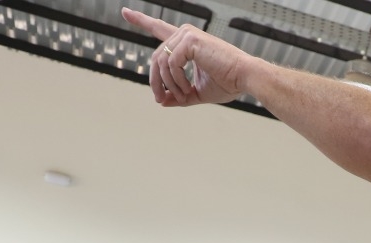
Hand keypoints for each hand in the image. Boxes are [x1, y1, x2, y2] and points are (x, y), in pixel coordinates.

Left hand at [122, 9, 253, 106]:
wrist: (245, 79)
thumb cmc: (228, 83)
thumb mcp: (197, 93)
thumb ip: (178, 95)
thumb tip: (161, 102)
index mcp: (186, 42)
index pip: (159, 28)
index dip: (141, 20)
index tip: (125, 13)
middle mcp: (184, 34)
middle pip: (155, 58)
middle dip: (155, 82)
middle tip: (161, 99)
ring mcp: (186, 35)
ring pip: (160, 63)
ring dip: (168, 85)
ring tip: (182, 96)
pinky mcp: (190, 40)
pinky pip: (171, 64)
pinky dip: (176, 81)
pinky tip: (187, 89)